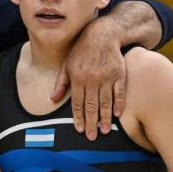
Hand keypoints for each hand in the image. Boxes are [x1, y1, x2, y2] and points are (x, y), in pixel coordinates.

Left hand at [52, 20, 124, 139]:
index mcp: (78, 78)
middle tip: (91, 137)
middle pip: (92, 106)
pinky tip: (117, 115)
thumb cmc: (81, 51)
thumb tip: (53, 99)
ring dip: (105, 118)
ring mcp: (107, 77)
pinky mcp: (119, 74)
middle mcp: (92, 79)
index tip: (79, 129)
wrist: (102, 35)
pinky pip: (119, 93)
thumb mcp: (66, 64)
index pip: (78, 103)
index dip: (78, 117)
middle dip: (91, 123)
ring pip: (106, 102)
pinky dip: (118, 104)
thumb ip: (61, 83)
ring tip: (104, 131)